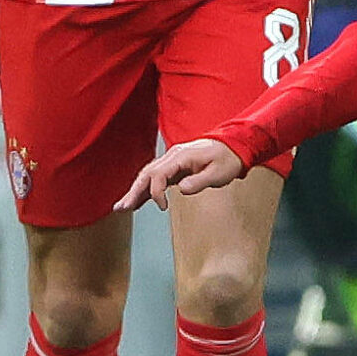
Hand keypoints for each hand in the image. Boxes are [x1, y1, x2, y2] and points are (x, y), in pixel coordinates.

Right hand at [117, 138, 247, 211]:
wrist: (234, 146)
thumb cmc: (228, 159)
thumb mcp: (218, 173)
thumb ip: (200, 181)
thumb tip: (181, 190)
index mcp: (181, 156)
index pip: (158, 174)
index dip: (156, 192)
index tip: (163, 207)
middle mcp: (172, 156)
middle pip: (147, 174)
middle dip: (133, 191)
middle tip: (121, 208)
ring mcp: (172, 161)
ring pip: (148, 176)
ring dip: (135, 191)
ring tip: (122, 208)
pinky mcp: (175, 167)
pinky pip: (156, 178)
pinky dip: (146, 190)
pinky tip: (138, 202)